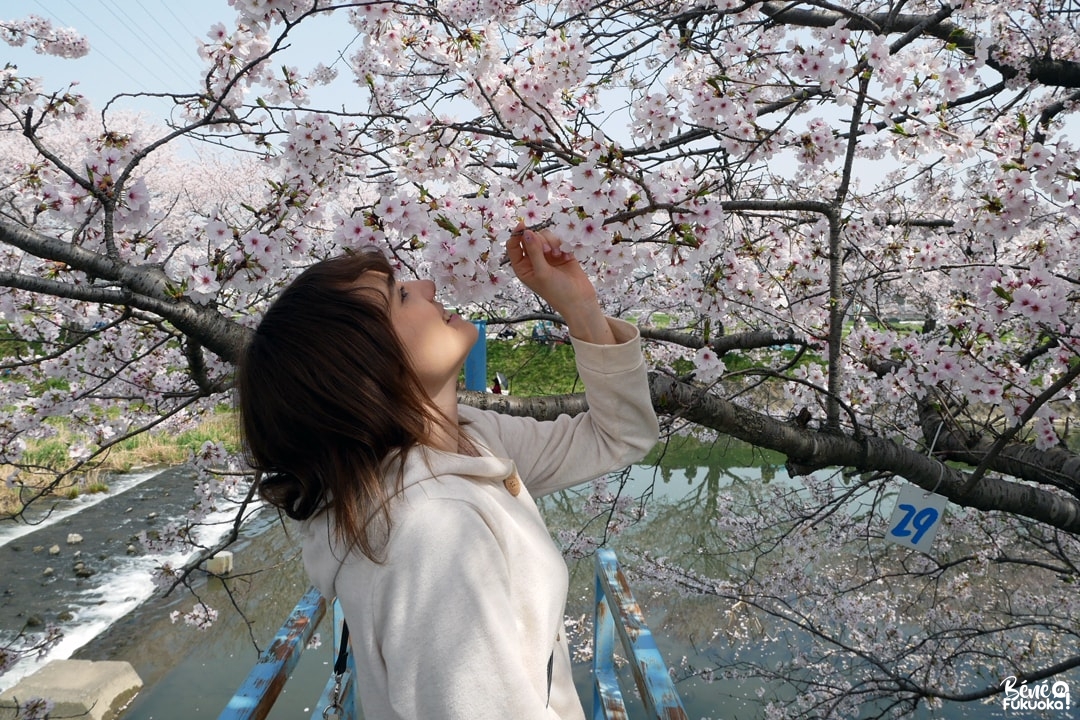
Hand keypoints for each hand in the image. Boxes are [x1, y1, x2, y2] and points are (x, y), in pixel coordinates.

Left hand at [505, 221, 615, 344]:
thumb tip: (526, 232)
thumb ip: (533, 251)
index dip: (516, 234)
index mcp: (522, 267)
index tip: (523, 225)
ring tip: (558, 255)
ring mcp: (547, 256)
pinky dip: (561, 244)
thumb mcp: (542, 272)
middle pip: (530, 237)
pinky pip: (558, 239)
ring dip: (552, 242)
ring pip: (545, 236)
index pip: (513, 246)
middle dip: (540, 241)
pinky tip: (566, 255)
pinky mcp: (561, 252)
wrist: (580, 300)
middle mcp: (533, 260)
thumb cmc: (557, 292)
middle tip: (548, 251)